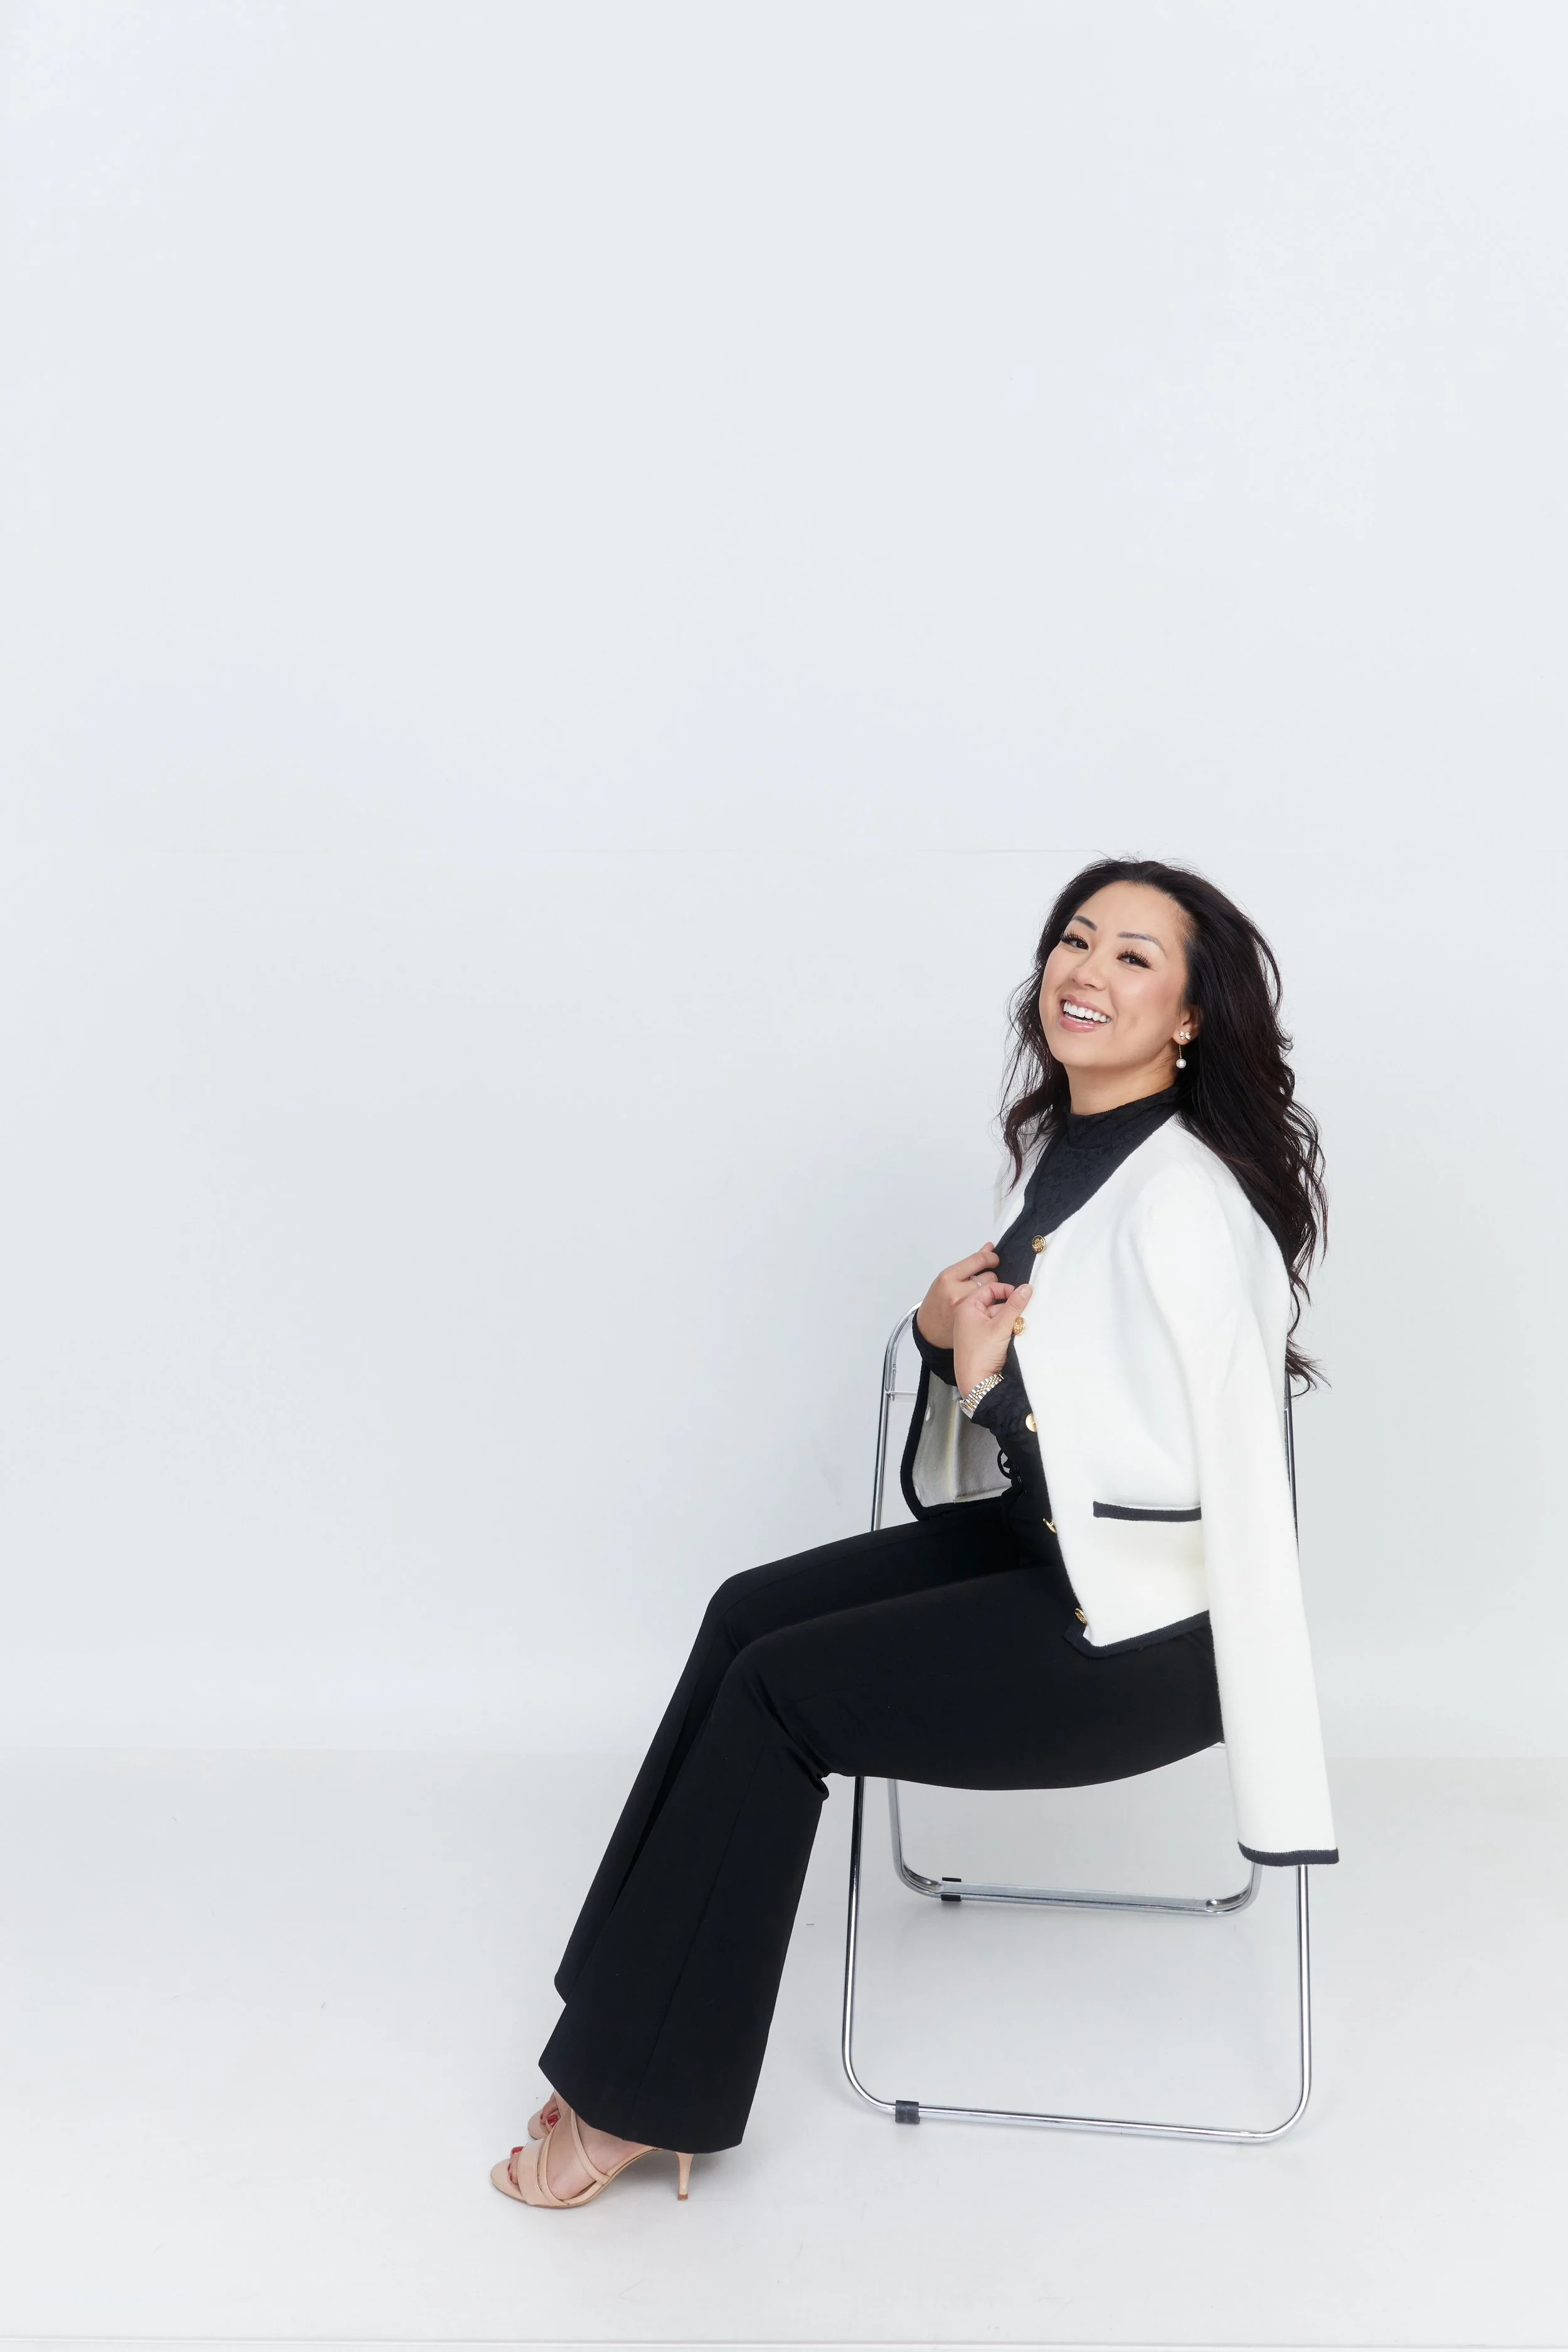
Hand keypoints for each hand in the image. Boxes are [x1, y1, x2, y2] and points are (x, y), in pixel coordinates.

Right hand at [915, 1245, 1000, 1350]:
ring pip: (994, 1292)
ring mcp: (966, 1308)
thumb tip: (989, 1247)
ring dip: (993, 1292)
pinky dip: (994, 1305)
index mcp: (948, 1278)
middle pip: (990, 1276)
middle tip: (983, 1283)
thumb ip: (971, 1263)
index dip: (991, 1258)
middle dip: (989, 1278)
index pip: (979, 1260)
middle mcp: (956, 1292)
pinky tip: (987, 1307)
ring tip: (983, 1296)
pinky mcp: (974, 1321)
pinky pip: (994, 1308)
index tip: (994, 1260)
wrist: (929, 1328)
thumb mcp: (949, 1278)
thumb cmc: (937, 1301)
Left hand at [953, 1277, 1032, 1398]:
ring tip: (1018, 1329)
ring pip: (999, 1316)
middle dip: (1011, 1309)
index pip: (989, 1289)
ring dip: (1011, 1320)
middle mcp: (969, 1316)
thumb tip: (1026, 1288)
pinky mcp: (982, 1340)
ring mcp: (975, 1329)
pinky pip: (998, 1328)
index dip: (1006, 1290)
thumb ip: (1015, 1305)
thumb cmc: (980, 1354)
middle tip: (1022, 1316)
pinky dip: (1007, 1330)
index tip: (1021, 1296)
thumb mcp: (1001, 1326)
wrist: (975, 1382)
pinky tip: (1014, 1336)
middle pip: (995, 1303)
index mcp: (967, 1307)